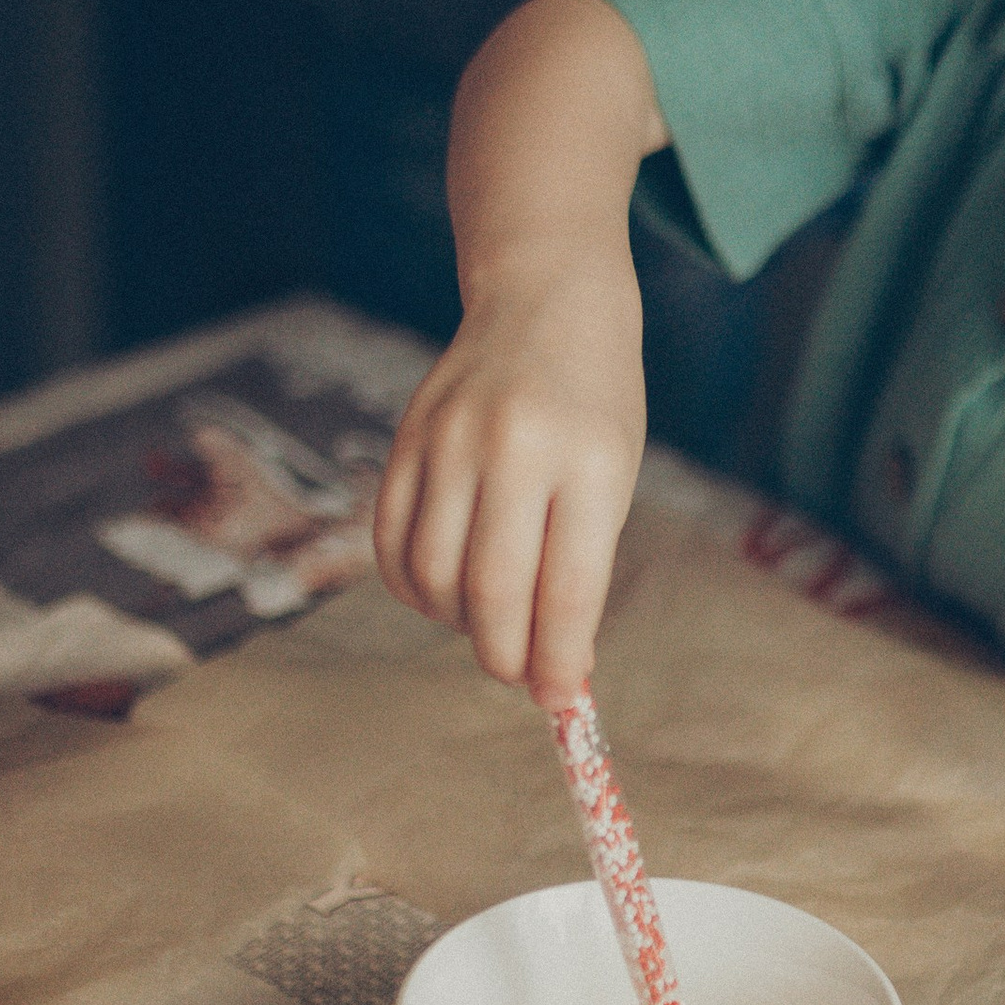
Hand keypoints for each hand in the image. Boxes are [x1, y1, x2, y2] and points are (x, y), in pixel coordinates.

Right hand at [372, 237, 646, 703]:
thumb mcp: (613, 475)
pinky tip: (443, 591)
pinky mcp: (405, 440)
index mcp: (588, 460)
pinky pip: (391, 543)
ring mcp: (450, 440)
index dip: (559, 659)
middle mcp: (514, 447)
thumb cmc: (594, 404)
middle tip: (520, 674)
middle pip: (492, 590)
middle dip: (506, 656)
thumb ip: (579, 568)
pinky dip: (414, 587)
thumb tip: (553, 673)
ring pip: (433, 575)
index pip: (568, 587)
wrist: (544, 301)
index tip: (561, 703)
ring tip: (487, 619)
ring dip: (457, 624)